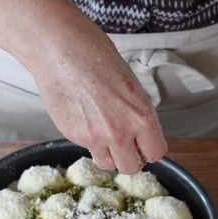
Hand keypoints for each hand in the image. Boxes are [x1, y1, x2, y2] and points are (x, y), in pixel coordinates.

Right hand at [28, 31, 166, 173]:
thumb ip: (135, 114)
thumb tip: (137, 132)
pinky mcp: (75, 137)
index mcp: (142, 116)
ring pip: (108, 165)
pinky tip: (84, 119)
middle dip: (129, 158)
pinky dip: (88, 141)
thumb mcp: (130, 86)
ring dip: (108, 155)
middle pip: (131, 168)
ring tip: (102, 134)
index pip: (155, 152)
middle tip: (123, 145)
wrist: (62, 50)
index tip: (143, 146)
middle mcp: (121, 132)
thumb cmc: (96, 57)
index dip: (148, 149)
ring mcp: (96, 137)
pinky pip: (88, 149)